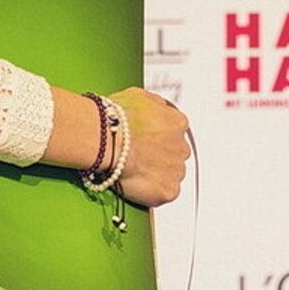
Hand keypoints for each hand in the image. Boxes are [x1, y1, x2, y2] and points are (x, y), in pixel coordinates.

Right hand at [109, 88, 188, 207]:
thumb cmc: (116, 119)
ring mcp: (177, 170)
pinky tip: (135, 184)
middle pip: (173, 155)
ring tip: (132, 171)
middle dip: (158, 156)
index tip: (144, 141)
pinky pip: (164, 193)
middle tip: (136, 157)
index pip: (174, 132)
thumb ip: (155, 104)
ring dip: (155, 174)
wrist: (106, 141)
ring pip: (170, 174)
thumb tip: (157, 107)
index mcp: (177, 123)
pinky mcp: (169, 191)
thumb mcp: (138, 96)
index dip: (156, 137)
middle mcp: (182, 147)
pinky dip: (151, 191)